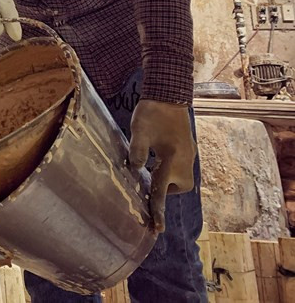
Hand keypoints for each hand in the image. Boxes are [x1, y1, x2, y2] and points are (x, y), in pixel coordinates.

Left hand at [128, 99, 196, 232]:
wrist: (170, 92)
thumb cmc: (153, 112)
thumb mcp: (139, 132)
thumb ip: (136, 152)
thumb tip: (134, 169)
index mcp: (172, 160)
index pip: (162, 191)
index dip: (158, 210)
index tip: (158, 229)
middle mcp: (185, 160)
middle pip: (176, 187)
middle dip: (164, 186)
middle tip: (149, 172)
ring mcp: (188, 154)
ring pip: (180, 177)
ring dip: (167, 175)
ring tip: (152, 162)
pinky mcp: (187, 147)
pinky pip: (180, 165)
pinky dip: (170, 166)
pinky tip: (158, 154)